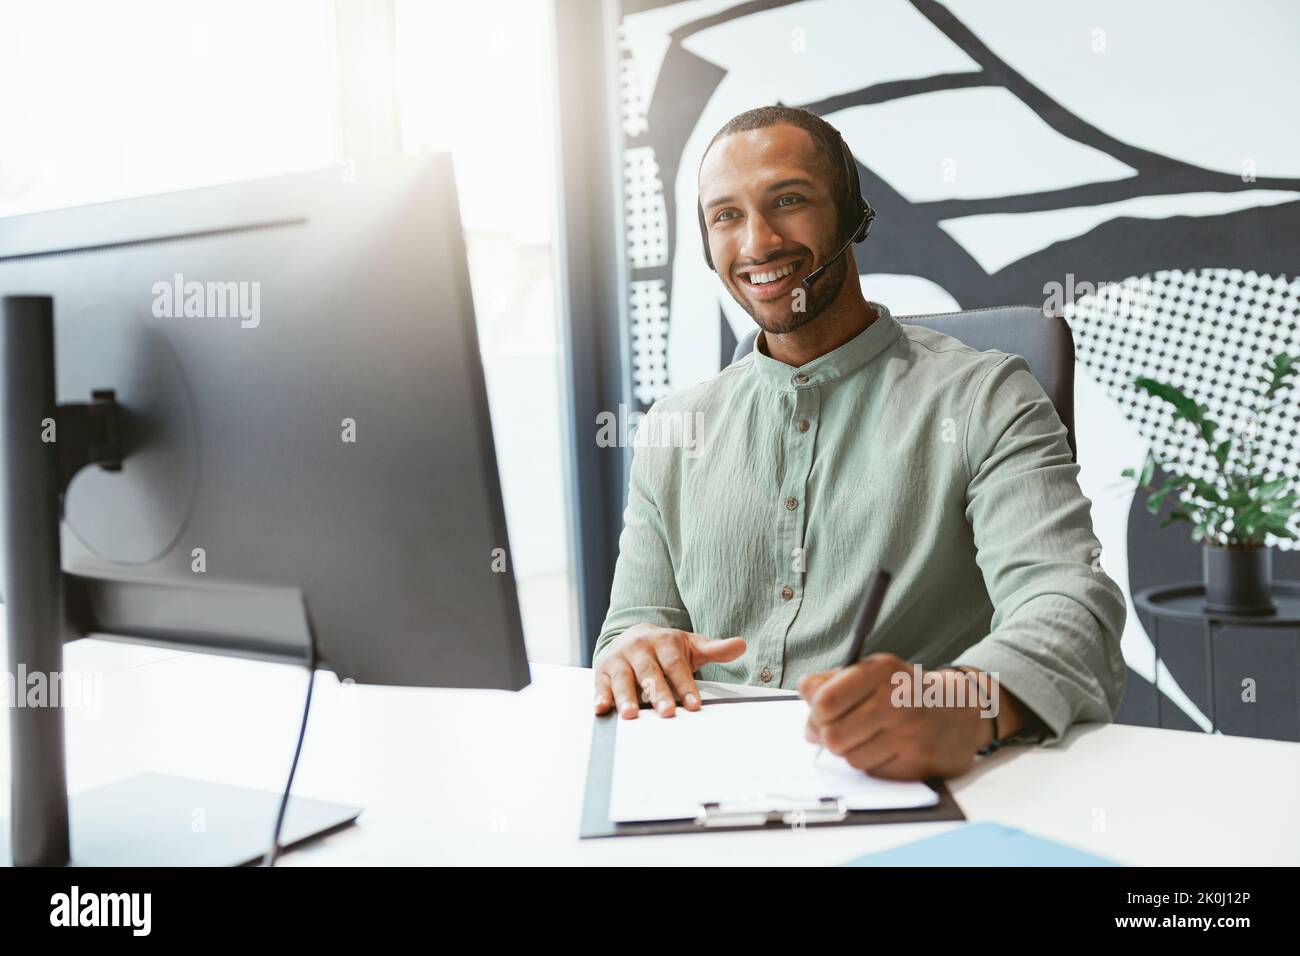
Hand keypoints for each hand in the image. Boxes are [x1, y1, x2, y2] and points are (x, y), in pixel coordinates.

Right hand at [594, 624, 745, 718]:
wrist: (632, 635)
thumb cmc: (666, 648)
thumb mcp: (691, 646)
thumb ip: (715, 648)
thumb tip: (741, 645)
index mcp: (663, 641)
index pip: (675, 664)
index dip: (685, 684)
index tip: (694, 704)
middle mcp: (640, 648)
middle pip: (650, 672)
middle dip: (658, 693)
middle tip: (667, 712)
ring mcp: (620, 659)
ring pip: (623, 679)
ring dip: (626, 697)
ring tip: (631, 715)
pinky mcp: (603, 671)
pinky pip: (601, 684)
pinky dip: (601, 696)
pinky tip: (601, 708)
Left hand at [797, 652, 989, 779]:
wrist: (961, 709)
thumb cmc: (905, 691)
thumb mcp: (872, 671)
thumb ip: (833, 679)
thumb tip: (803, 691)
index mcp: (880, 671)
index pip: (826, 701)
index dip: (814, 713)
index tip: (819, 714)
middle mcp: (897, 700)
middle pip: (833, 735)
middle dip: (827, 737)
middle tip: (834, 732)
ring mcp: (910, 734)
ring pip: (850, 758)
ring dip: (851, 751)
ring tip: (866, 737)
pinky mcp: (919, 762)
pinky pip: (873, 773)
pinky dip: (872, 764)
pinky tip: (886, 748)